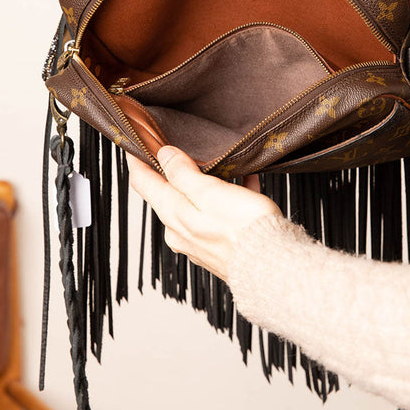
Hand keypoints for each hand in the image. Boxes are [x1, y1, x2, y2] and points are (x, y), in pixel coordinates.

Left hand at [127, 146, 280, 282]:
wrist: (273, 268)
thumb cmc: (244, 231)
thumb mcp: (209, 192)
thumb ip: (182, 174)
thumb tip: (164, 156)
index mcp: (173, 215)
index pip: (143, 182)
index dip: (137, 159)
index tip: (136, 142)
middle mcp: (180, 232)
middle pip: (167, 194)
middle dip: (172, 171)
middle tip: (179, 149)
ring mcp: (199, 242)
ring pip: (196, 204)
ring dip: (207, 183)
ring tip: (226, 165)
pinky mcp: (220, 248)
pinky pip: (219, 216)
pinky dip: (230, 198)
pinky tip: (247, 185)